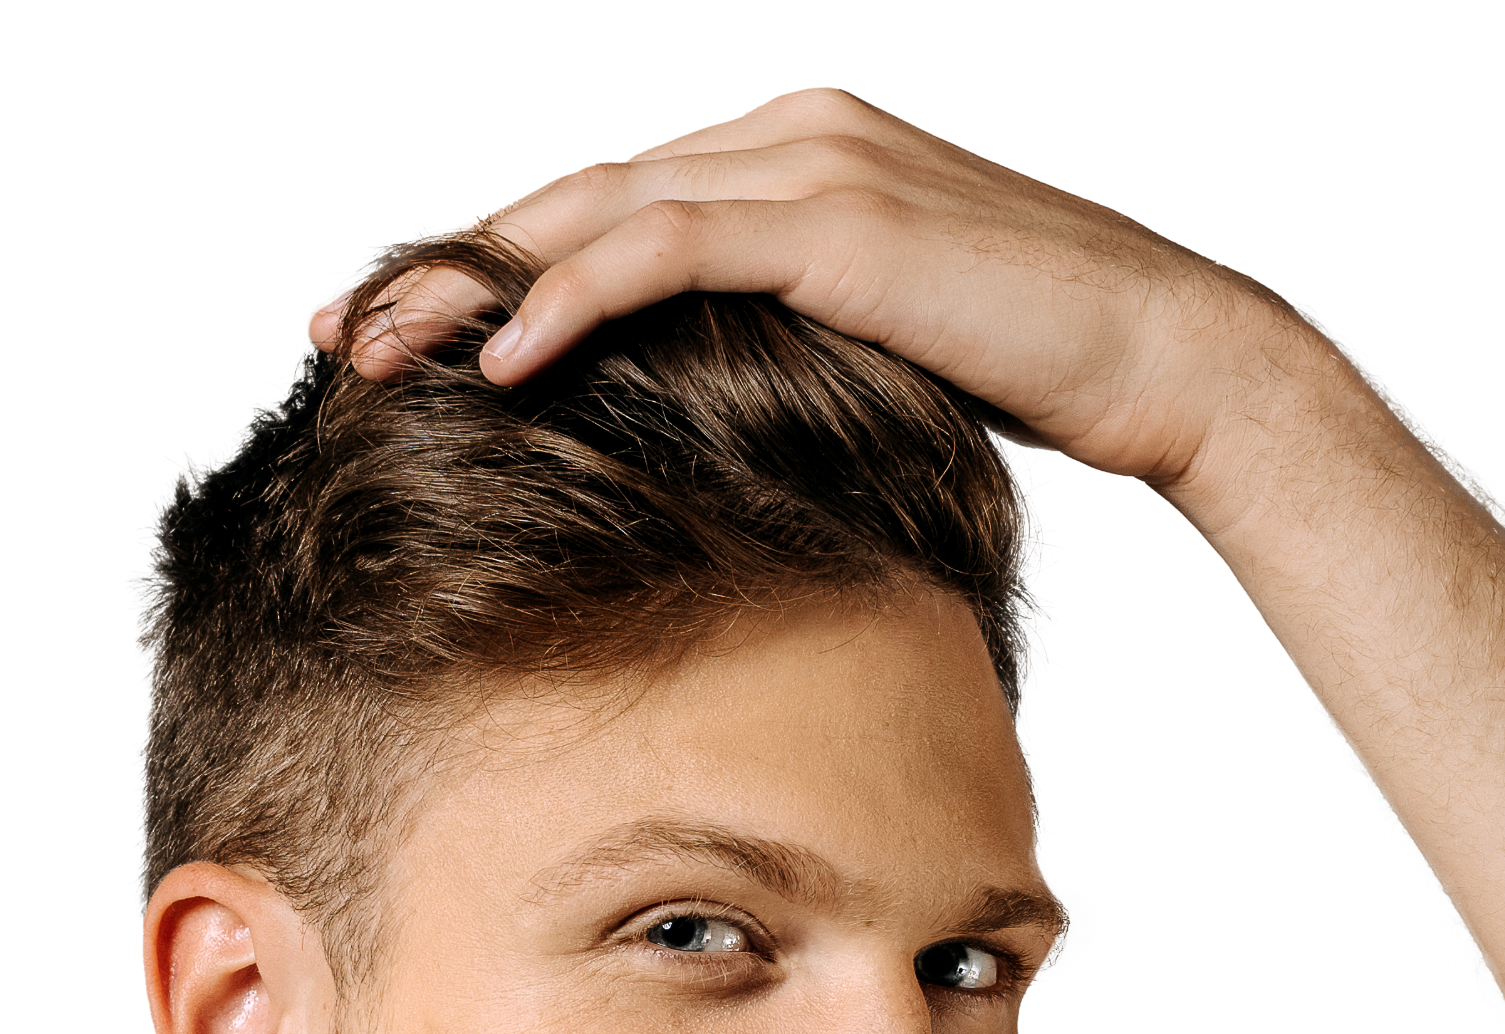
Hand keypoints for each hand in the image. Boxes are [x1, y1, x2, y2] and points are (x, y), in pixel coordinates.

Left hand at [304, 87, 1299, 494]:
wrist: (1162, 357)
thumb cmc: (1024, 380)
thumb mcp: (864, 362)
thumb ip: (772, 352)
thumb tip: (689, 424)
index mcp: (785, 166)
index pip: (604, 215)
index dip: (494, 271)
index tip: (403, 339)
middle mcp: (782, 138)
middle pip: (571, 198)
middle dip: (446, 269)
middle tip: (342, 339)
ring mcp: (809, 163)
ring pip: (595, 211)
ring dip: (474, 281)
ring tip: (380, 356)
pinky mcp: (835, 216)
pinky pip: (668, 245)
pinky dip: (574, 292)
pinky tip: (502, 356)